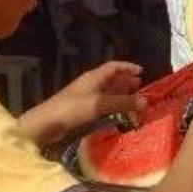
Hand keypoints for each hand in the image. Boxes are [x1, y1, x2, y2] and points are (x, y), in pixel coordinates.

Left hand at [20, 61, 144, 145]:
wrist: (47, 124)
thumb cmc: (73, 109)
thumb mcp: (100, 104)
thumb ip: (122, 102)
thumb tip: (145, 101)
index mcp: (93, 77)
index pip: (113, 67)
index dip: (127, 67)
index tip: (141, 72)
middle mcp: (90, 84)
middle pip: (110, 78)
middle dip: (125, 81)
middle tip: (140, 86)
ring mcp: (85, 97)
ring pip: (107, 91)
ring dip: (120, 93)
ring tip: (133, 99)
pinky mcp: (82, 109)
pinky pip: (102, 103)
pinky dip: (112, 104)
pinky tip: (118, 111)